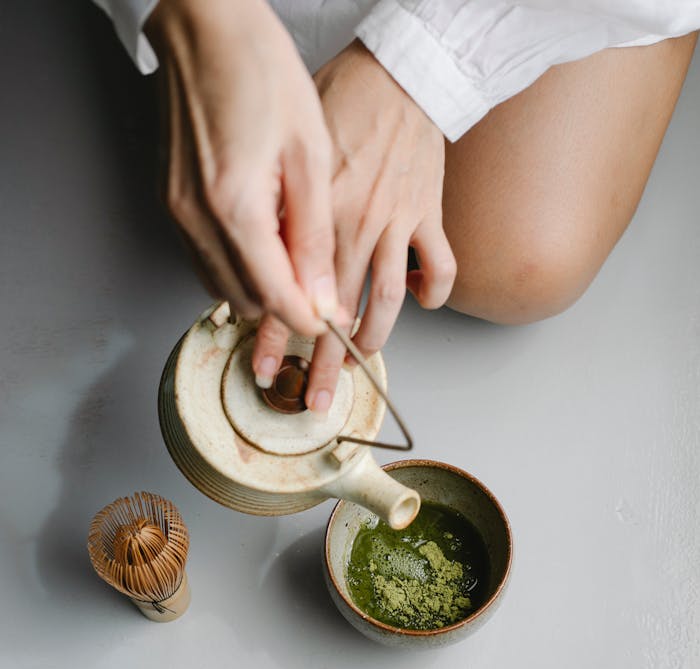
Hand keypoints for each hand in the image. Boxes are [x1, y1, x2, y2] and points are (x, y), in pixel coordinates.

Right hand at [145, 0, 339, 370]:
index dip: (311, 317)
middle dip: (285, 302)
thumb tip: (324, 296)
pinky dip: (237, 263)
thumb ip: (315, 236)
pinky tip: (263, 232)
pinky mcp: (171, 204)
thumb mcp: (310, 155)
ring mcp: (178, 214)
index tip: (334, 317)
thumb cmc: (261, 73)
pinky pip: (205, 259)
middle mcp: (198, 220)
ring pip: (223, 286)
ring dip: (260, 284)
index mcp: (236, 209)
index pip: (276, 299)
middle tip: (316, 275)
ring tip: (291, 247)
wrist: (207, 28)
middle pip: (247, 302)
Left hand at [252, 40, 455, 412]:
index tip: (267, 368)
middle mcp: (356, 227)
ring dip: (375, 339)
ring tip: (364, 364)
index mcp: (317, 216)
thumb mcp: (293, 156)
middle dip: (325, 362)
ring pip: (387, 301)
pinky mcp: (429, 215)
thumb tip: (264, 259)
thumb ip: (282, 213)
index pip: (291, 291)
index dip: (277, 336)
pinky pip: (440, 268)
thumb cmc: (341, 102)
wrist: (398, 73)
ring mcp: (397, 224)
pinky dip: (435, 292)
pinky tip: (423, 303)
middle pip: (337, 312)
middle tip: (316, 398)